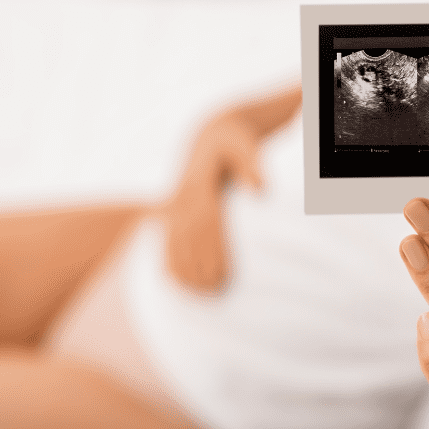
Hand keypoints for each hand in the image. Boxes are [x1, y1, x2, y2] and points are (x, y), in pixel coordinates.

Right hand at [159, 112, 263, 293]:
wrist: (210, 134)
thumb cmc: (235, 142)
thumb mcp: (244, 146)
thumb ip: (252, 165)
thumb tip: (262, 188)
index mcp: (201, 183)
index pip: (207, 222)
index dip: (213, 250)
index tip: (222, 274)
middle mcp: (184, 195)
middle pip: (189, 236)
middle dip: (199, 265)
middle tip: (213, 293)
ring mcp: (175, 202)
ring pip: (174, 239)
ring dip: (183, 267)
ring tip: (197, 294)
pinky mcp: (172, 208)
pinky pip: (167, 236)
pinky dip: (169, 258)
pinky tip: (174, 281)